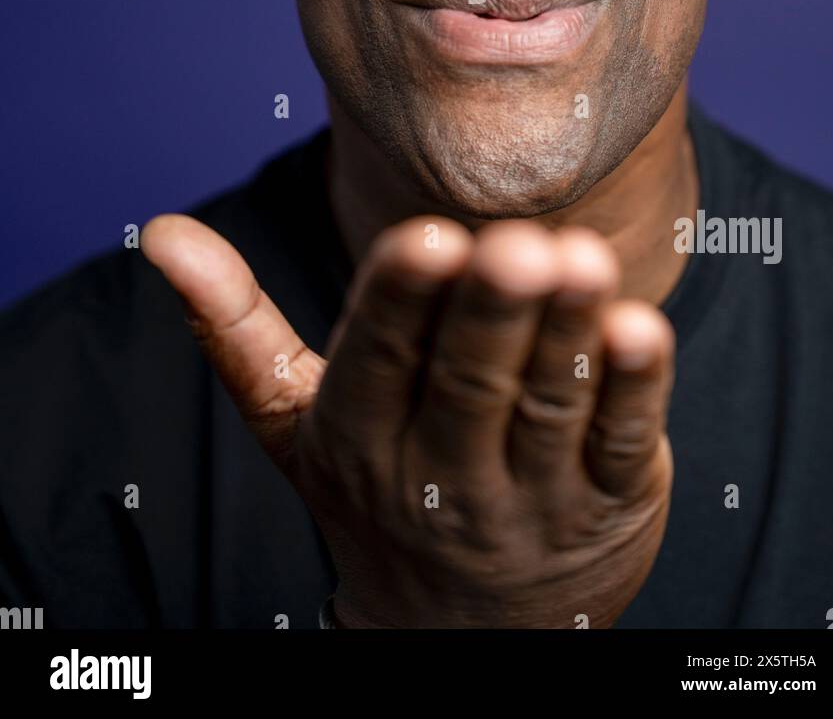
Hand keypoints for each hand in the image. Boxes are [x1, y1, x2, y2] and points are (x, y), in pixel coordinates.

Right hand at [141, 214, 674, 627]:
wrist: (457, 633)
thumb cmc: (373, 483)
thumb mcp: (294, 418)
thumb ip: (235, 324)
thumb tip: (158, 231)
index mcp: (359, 435)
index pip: (379, 362)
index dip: (403, 303)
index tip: (429, 239)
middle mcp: (441, 470)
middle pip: (469, 383)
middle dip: (492, 313)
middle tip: (515, 246)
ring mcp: (530, 494)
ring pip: (550, 409)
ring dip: (570, 336)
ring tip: (583, 261)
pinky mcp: (607, 503)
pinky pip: (620, 445)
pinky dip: (637, 390)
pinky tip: (642, 327)